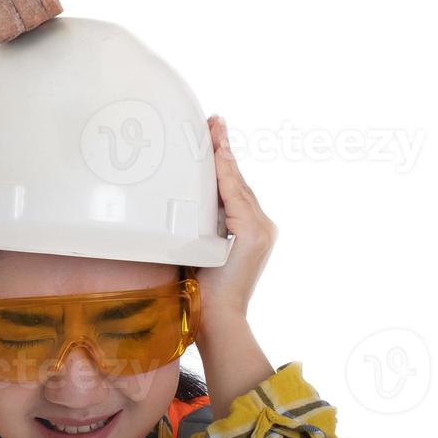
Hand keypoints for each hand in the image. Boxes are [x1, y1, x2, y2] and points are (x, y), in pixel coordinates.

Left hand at [194, 115, 276, 324]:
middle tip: (213, 121)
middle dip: (223, 150)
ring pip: (237, 185)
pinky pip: (235, 198)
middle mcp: (263, 226)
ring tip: (213, 130)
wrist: (217, 317)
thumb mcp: (198, 247)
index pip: (235, 188)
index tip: (214, 134)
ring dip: (222, 156)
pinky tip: (215, 157)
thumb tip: (174, 204)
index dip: (224, 161)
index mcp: (252, 229)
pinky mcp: (255, 234)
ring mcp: (262, 229)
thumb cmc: (201, 289)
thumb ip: (198, 225)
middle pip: (238, 181)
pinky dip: (224, 177)